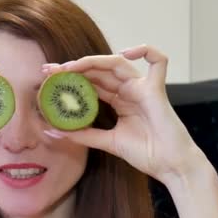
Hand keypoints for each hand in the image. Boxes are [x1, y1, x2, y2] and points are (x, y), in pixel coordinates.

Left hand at [43, 45, 203, 183]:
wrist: (170, 167)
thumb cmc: (145, 154)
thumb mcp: (107, 142)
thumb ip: (82, 135)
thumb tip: (52, 131)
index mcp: (118, 100)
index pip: (91, 83)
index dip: (70, 78)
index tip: (47, 78)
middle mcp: (129, 90)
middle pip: (99, 71)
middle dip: (74, 68)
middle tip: (49, 70)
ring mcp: (143, 88)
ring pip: (117, 64)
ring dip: (92, 61)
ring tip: (69, 67)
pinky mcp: (156, 90)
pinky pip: (159, 62)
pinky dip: (146, 51)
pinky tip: (125, 53)